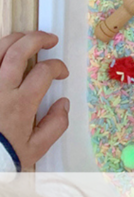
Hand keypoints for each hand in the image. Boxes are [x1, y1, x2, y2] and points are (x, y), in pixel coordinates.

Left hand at [0, 31, 69, 167]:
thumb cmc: (3, 157)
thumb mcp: (34, 149)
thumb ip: (55, 126)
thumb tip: (64, 103)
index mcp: (20, 103)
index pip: (45, 71)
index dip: (58, 67)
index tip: (61, 72)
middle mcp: (1, 89)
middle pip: (19, 50)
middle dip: (38, 39)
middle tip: (50, 40)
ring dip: (16, 39)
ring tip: (26, 39)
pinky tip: (5, 53)